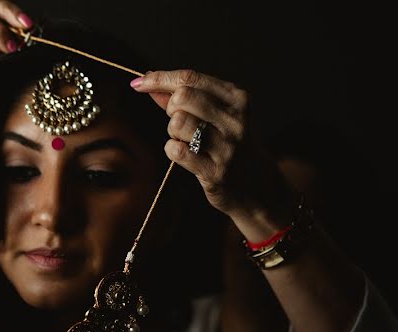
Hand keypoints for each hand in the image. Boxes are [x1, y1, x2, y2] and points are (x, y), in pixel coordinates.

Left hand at [132, 69, 292, 220]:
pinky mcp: (216, 172)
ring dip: (172, 132)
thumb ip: (185, 98)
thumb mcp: (217, 115)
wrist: (258, 187)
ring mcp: (227, 147)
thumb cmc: (230, 145)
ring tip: (185, 140)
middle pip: (182, 97)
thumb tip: (147, 82)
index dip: (160, 79)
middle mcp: (235, 120)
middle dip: (170, 107)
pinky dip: (172, 150)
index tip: (139, 84)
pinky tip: (183, 154)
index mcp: (237, 98)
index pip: (190, 78)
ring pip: (178, 123)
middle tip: (179, 122)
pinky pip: (177, 151)